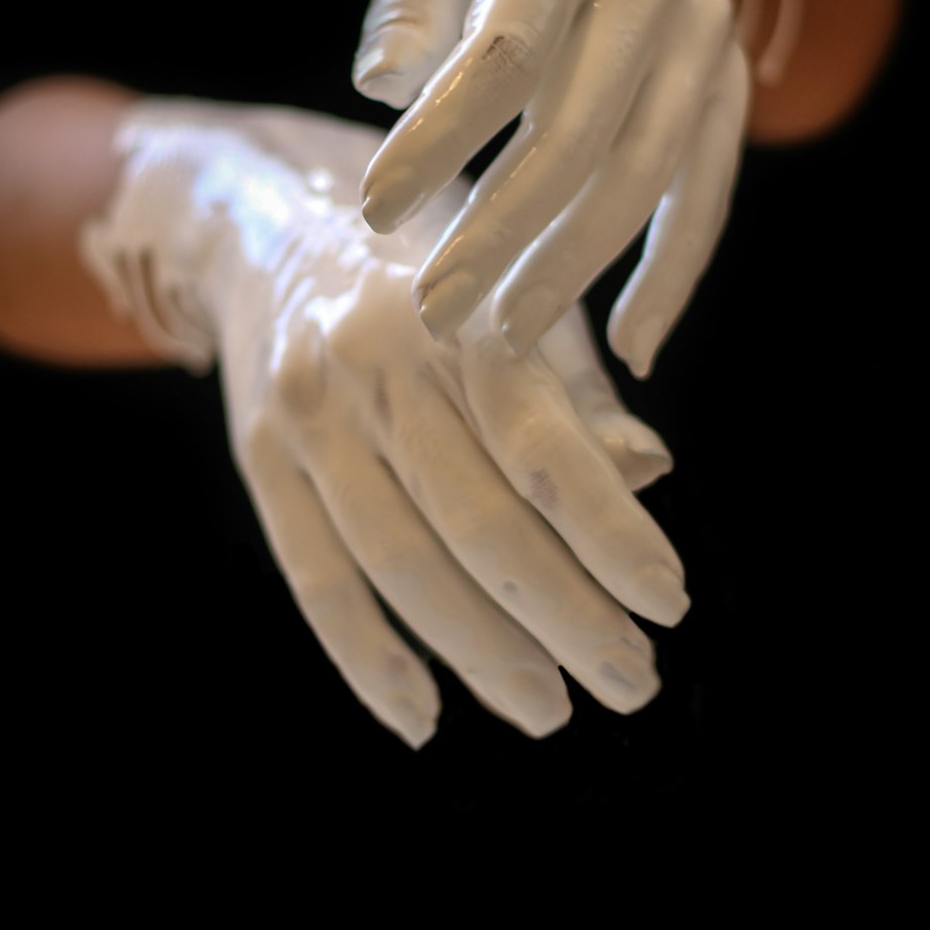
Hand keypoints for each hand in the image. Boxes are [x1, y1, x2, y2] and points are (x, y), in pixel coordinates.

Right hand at [82, 103, 688, 748]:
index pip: (545, 449)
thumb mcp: (511, 292)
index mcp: (458, 314)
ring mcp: (307, 413)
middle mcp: (375, 361)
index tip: (671, 605)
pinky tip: (423, 717)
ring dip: (482, 654)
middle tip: (631, 684)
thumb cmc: (430, 264)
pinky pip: (314, 579)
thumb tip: (650, 476)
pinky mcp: (259, 456)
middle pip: (476, 522)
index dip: (613, 536)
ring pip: (400, 563)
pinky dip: (368, 660)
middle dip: (564, 618)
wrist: (270, 212)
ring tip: (548, 713)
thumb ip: (575, 390)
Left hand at [354, 0, 799, 374]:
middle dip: (504, 233)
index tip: (377, 213)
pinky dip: (672, 275)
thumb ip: (410, 4)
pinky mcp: (727, 89)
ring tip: (507, 338)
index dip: (441, 138)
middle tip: (437, 313)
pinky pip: (707, 193)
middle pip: (580, 129)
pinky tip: (631, 347)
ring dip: (576, 268)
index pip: (504, 51)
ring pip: (645, 173)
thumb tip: (383, 87)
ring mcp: (702, 38)